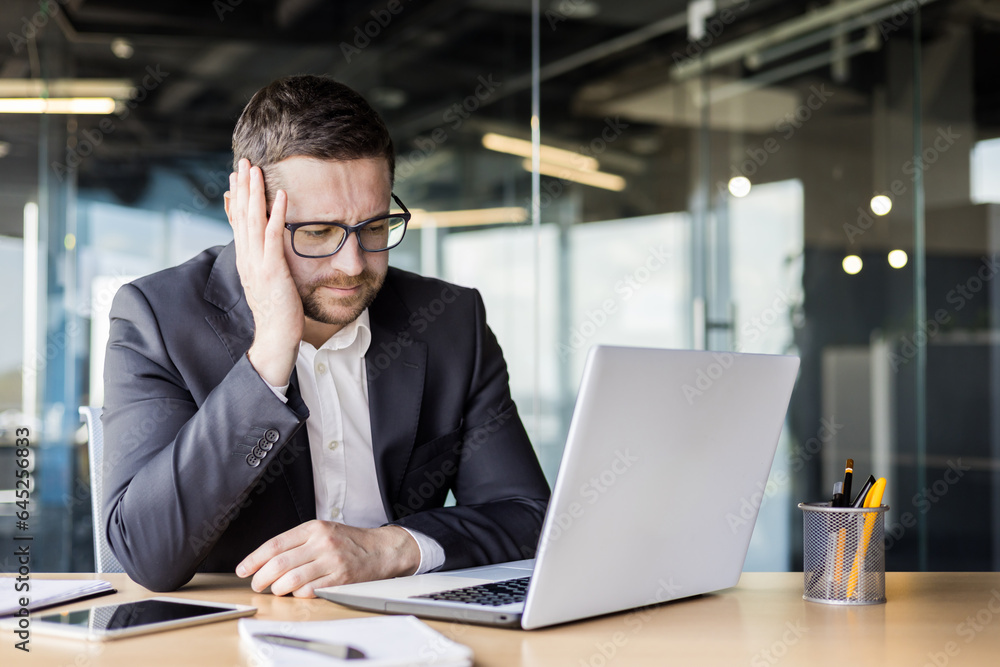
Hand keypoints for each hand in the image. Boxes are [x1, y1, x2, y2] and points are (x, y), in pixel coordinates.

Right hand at [225, 159, 300, 385]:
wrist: (275, 336)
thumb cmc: (276, 310)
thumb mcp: (266, 280)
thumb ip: (262, 260)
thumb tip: (262, 245)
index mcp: (245, 259)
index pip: (238, 221)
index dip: (237, 195)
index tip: (237, 173)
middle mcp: (247, 257)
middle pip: (241, 214)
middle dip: (243, 186)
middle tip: (243, 160)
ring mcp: (257, 263)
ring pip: (253, 220)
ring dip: (255, 192)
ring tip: (256, 168)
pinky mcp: (272, 269)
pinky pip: (274, 236)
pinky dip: (277, 213)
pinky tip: (281, 194)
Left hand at [235, 521, 420, 596]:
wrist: (381, 550)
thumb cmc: (348, 541)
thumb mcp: (323, 531)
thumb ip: (297, 541)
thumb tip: (265, 560)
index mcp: (314, 528)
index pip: (275, 544)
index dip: (254, 559)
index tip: (243, 569)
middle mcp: (322, 543)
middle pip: (279, 563)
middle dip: (261, 577)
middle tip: (257, 584)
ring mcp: (332, 562)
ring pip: (291, 580)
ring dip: (278, 589)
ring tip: (276, 590)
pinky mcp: (340, 580)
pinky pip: (309, 591)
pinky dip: (298, 595)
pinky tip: (298, 592)